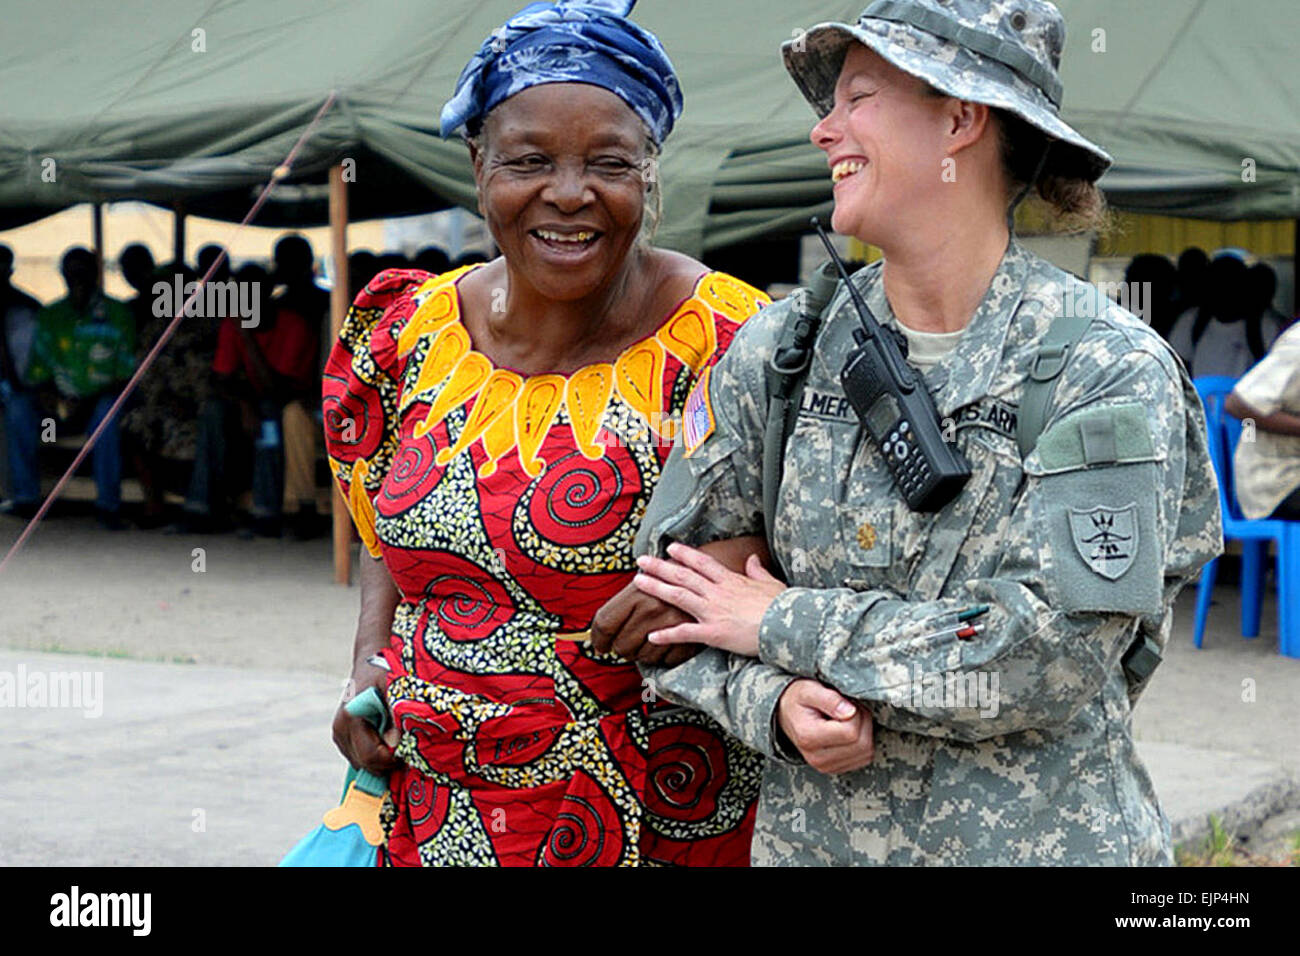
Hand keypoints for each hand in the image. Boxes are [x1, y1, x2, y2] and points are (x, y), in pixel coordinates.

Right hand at [332, 664, 400, 775]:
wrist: (370, 664)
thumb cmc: (384, 672)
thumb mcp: (395, 688)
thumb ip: (397, 714)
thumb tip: (396, 743)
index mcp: (351, 718)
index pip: (371, 756)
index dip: (393, 759)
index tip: (408, 749)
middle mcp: (340, 729)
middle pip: (366, 764)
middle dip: (388, 761)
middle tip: (406, 746)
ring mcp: (339, 735)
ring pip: (363, 764)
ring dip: (382, 758)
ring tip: (395, 738)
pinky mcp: (342, 738)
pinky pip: (361, 758)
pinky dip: (376, 754)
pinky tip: (386, 737)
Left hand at [590, 580, 703, 666]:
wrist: (717, 567)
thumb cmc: (676, 573)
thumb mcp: (647, 581)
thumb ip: (627, 602)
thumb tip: (603, 628)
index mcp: (638, 592)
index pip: (606, 623)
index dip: (598, 639)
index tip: (599, 646)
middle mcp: (653, 607)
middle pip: (623, 643)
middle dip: (621, 648)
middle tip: (625, 645)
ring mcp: (673, 622)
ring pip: (645, 654)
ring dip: (642, 654)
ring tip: (646, 643)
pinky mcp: (692, 635)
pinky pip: (669, 658)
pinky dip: (663, 657)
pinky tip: (662, 649)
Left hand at [633, 542, 785, 656]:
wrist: (788, 626)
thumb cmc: (783, 606)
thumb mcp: (771, 583)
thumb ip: (758, 571)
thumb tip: (752, 558)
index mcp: (731, 581)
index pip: (702, 563)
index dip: (684, 554)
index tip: (670, 548)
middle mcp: (717, 593)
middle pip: (683, 575)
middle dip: (660, 566)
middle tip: (641, 560)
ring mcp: (713, 612)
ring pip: (678, 596)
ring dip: (656, 588)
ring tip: (637, 582)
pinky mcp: (713, 633)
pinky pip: (685, 633)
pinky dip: (667, 635)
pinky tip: (651, 636)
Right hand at [777, 680, 874, 773]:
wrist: (786, 714)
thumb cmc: (798, 700)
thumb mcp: (809, 690)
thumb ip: (829, 699)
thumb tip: (850, 712)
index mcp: (809, 737)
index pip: (850, 732)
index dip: (856, 713)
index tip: (846, 703)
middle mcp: (817, 758)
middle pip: (862, 744)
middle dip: (863, 721)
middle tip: (850, 708)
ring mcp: (826, 766)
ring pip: (866, 753)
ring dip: (865, 732)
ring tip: (848, 718)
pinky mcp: (836, 769)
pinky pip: (864, 758)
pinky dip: (863, 742)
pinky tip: (849, 731)